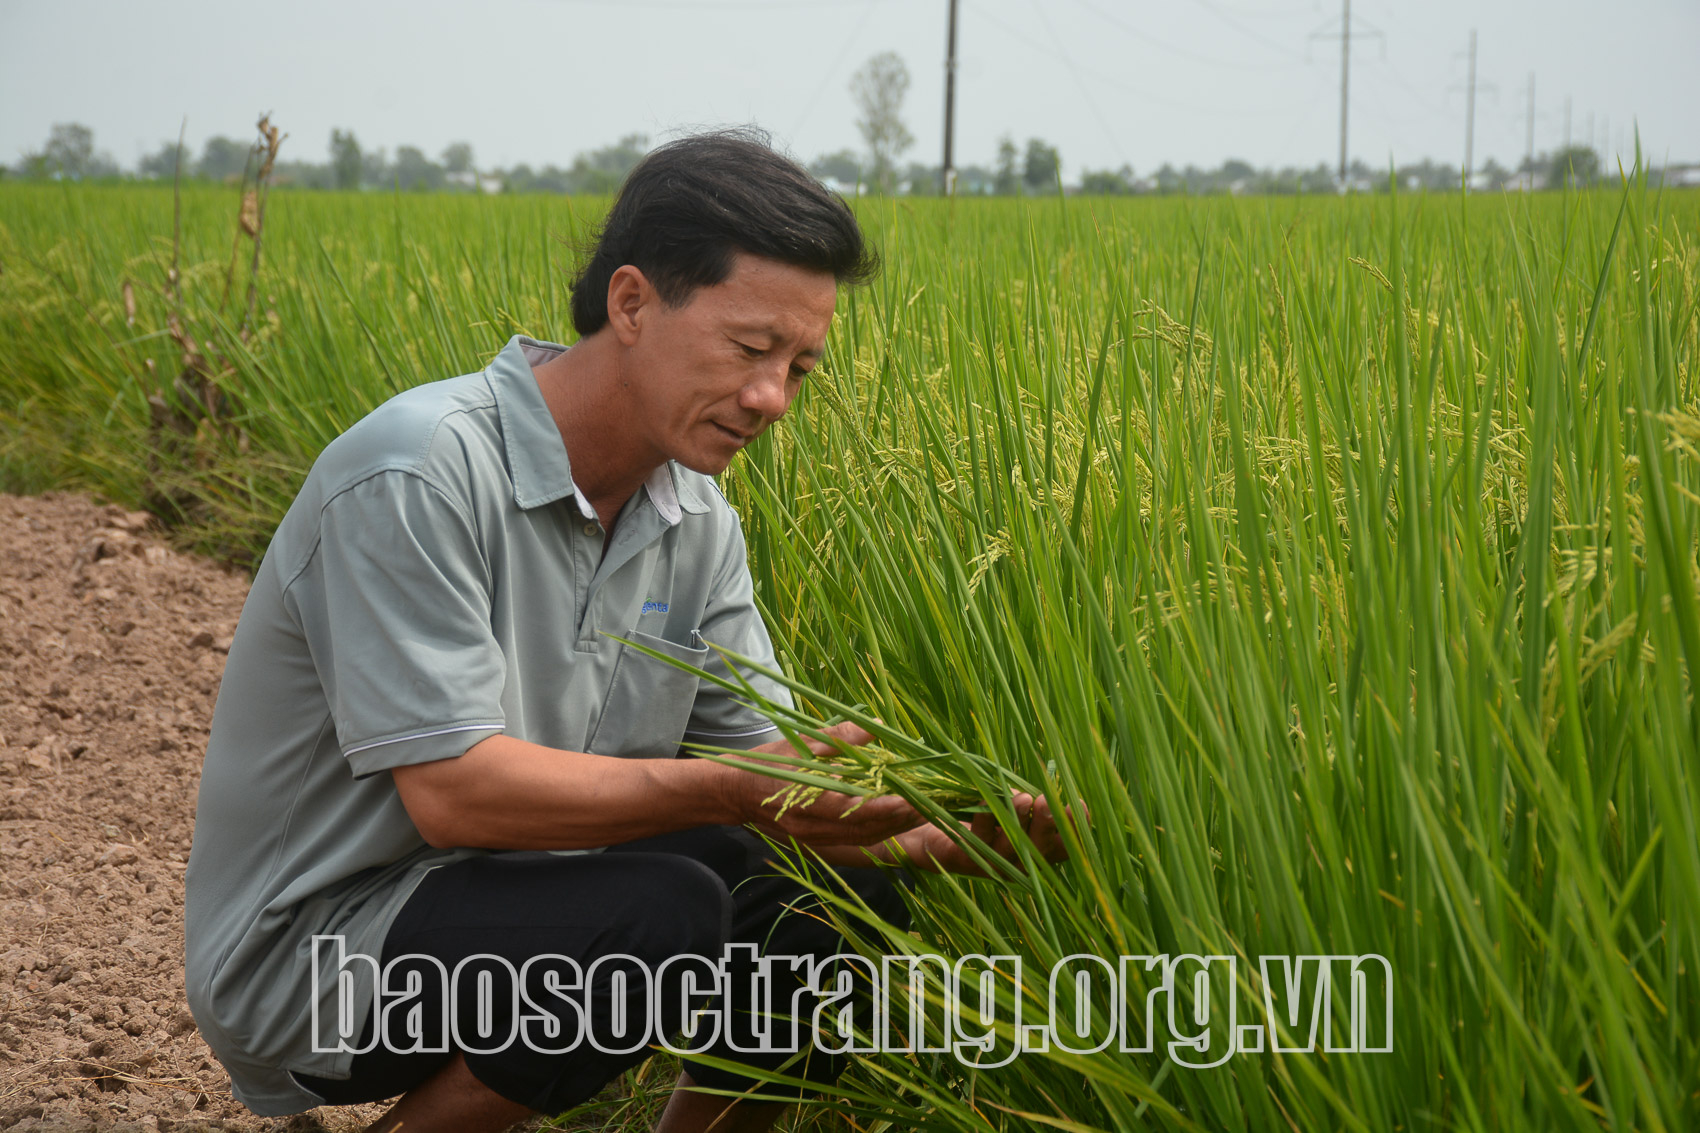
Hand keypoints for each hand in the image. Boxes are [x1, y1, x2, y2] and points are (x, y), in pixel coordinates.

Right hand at [724, 722, 923, 847]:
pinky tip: (894, 818)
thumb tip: (876, 725)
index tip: (913, 798)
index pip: (856, 812)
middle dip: (900, 820)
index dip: (888, 808)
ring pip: (863, 840)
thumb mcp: (800, 744)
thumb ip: (840, 737)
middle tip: (931, 803)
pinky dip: (877, 831)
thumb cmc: (765, 765)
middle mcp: (812, 830)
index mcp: (806, 804)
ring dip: (894, 828)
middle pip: (866, 831)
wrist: (732, 793)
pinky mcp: (815, 844)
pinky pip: (853, 841)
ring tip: (920, 810)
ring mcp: (813, 841)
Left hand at [891, 792, 1076, 875]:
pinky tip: (987, 803)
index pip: (1063, 846)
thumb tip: (1043, 791)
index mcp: (1035, 852)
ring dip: (1017, 820)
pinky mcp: (966, 858)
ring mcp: (993, 865)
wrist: (936, 834)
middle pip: (1039, 852)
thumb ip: (1029, 804)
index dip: (1075, 830)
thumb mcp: (1011, 808)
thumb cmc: (983, 818)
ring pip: (1011, 847)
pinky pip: (979, 840)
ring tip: (1021, 798)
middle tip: (1047, 801)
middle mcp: (1018, 864)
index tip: (1078, 804)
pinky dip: (985, 818)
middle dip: (1045, 825)